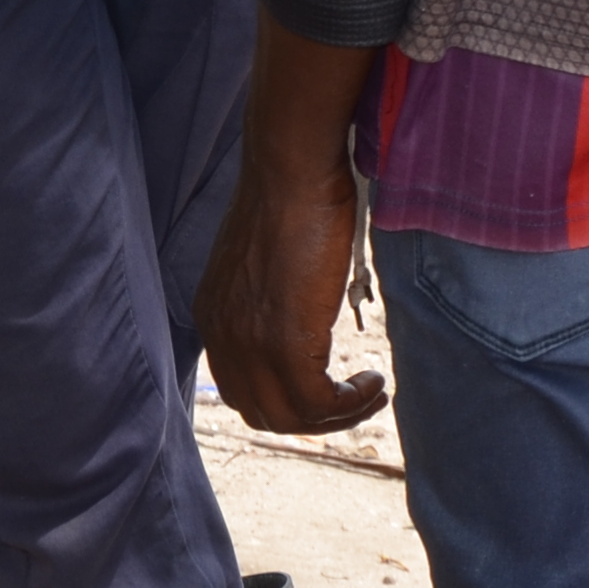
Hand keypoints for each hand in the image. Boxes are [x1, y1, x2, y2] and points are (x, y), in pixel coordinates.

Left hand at [198, 146, 386, 434]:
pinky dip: (351, 403)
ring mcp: (250, 342)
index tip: (325, 389)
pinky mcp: (285, 343)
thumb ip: (271, 294)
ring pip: (289, 418)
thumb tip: (299, 310)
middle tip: (352, 401)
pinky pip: (317, 405)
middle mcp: (223, 335)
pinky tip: (373, 380)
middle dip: (311, 418)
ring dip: (337, 417)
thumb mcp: (268, 257)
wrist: (293, 169)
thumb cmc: (292, 196)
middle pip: (262, 412)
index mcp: (215, 314)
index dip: (285, 400)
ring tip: (370, 393)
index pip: (241, 387)